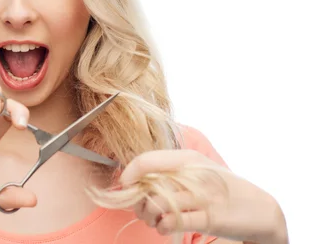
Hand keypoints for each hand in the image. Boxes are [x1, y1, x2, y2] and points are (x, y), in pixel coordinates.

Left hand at [120, 150, 287, 243]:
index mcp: (187, 157)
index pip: (145, 160)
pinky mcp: (210, 218)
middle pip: (146, 186)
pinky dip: (163, 227)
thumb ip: (167, 171)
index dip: (128, 174)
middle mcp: (193, 173)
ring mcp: (202, 196)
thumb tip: (134, 179)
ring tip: (155, 221)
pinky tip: (166, 227)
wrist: (261, 209)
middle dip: (137, 202)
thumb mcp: (196, 172)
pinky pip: (174, 221)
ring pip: (156, 204)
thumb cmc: (221, 189)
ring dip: (148, 217)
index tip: (125, 187)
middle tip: (143, 211)